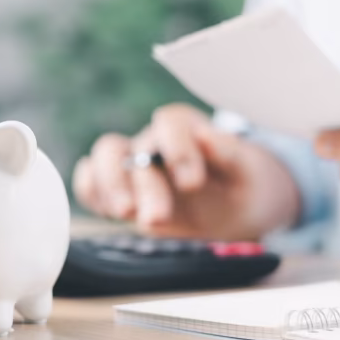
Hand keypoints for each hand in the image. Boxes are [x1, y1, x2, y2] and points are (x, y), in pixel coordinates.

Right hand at [73, 103, 299, 238]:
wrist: (236, 206)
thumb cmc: (243, 184)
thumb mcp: (248, 172)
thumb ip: (230, 154)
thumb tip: (206, 135)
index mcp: (189, 129)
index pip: (171, 122)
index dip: (177, 149)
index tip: (192, 184)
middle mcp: (155, 142)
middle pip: (133, 147)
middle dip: (144, 184)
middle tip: (158, 217)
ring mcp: (134, 166)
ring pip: (104, 156)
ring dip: (110, 185)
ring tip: (125, 213)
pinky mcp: (121, 191)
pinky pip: (91, 182)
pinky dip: (92, 193)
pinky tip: (109, 214)